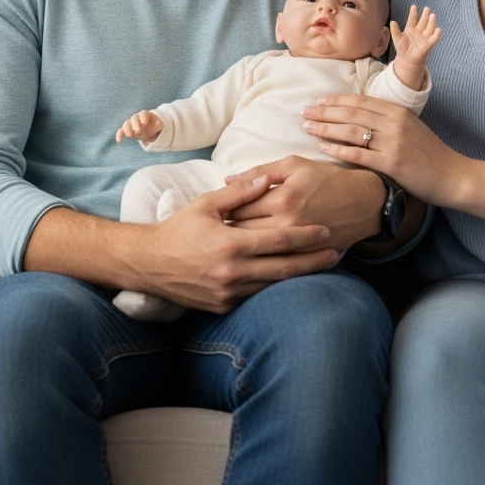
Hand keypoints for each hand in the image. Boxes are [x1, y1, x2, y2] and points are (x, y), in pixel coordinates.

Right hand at [116, 110, 163, 142]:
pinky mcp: (126, 131)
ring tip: (130, 135)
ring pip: (126, 124)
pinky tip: (119, 140)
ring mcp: (131, 124)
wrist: (149, 129)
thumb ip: (159, 124)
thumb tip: (159, 123)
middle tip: (138, 130)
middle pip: (134, 118)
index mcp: (145, 115)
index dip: (143, 117)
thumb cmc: (154, 125)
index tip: (144, 122)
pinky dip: (119, 135)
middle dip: (135, 124)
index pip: (143, 114)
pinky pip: (121, 131)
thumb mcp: (158, 125)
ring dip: (127, 129)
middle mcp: (136, 118)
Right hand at [133, 175, 340, 312]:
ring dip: (300, 276)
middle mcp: (232, 272)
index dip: (305, 236)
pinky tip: (291, 280)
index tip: (326, 231)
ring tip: (322, 267)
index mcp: (230, 244)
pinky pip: (257, 296)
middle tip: (336, 253)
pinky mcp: (223, 306)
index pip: (278, 240)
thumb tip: (267, 178)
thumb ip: (239, 193)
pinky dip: (276, 288)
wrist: (148, 264)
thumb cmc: (178, 229)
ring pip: (274, 285)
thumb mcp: (205, 204)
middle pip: (284, 268)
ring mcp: (228, 293)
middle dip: (313, 261)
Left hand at [223, 156, 384, 250]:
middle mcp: (287, 223)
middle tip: (212, 235)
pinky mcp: (307, 259)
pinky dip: (259, 264)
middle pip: (243, 234)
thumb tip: (227, 180)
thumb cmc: (327, 179)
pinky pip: (276, 266)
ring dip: (240, 251)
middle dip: (225, 234)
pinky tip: (249, 261)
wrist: (365, 203)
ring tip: (226, 249)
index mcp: (281, 197)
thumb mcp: (294, 164)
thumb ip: (259, 172)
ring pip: (257, 253)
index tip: (213, 214)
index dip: (222, 212)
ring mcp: (298, 245)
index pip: (238, 208)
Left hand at [302, 94, 460, 206]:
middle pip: (351, 113)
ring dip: (326, 128)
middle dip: (325, 111)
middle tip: (304, 112)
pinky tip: (323, 147)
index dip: (336, 100)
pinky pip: (359, 154)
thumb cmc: (430, 154)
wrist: (453, 175)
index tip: (318, 101)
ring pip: (352, 131)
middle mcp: (394, 123)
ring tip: (308, 127)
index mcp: (398, 111)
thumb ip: (388, 120)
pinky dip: (338, 149)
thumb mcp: (411, 128)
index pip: (360, 101)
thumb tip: (359, 118)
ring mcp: (393, 142)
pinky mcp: (392, 163)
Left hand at [391, 5, 440, 69]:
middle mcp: (419, 31)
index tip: (414, 6)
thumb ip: (395, 30)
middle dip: (425, 15)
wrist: (407, 59)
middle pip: (423, 21)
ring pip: (429, 27)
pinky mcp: (428, 44)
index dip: (413, 13)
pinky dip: (436, 34)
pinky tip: (438, 29)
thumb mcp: (397, 38)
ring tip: (432, 15)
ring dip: (431, 22)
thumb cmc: (402, 48)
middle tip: (427, 8)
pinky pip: (434, 38)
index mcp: (410, 28)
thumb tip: (392, 21)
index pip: (412, 19)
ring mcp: (424, 37)